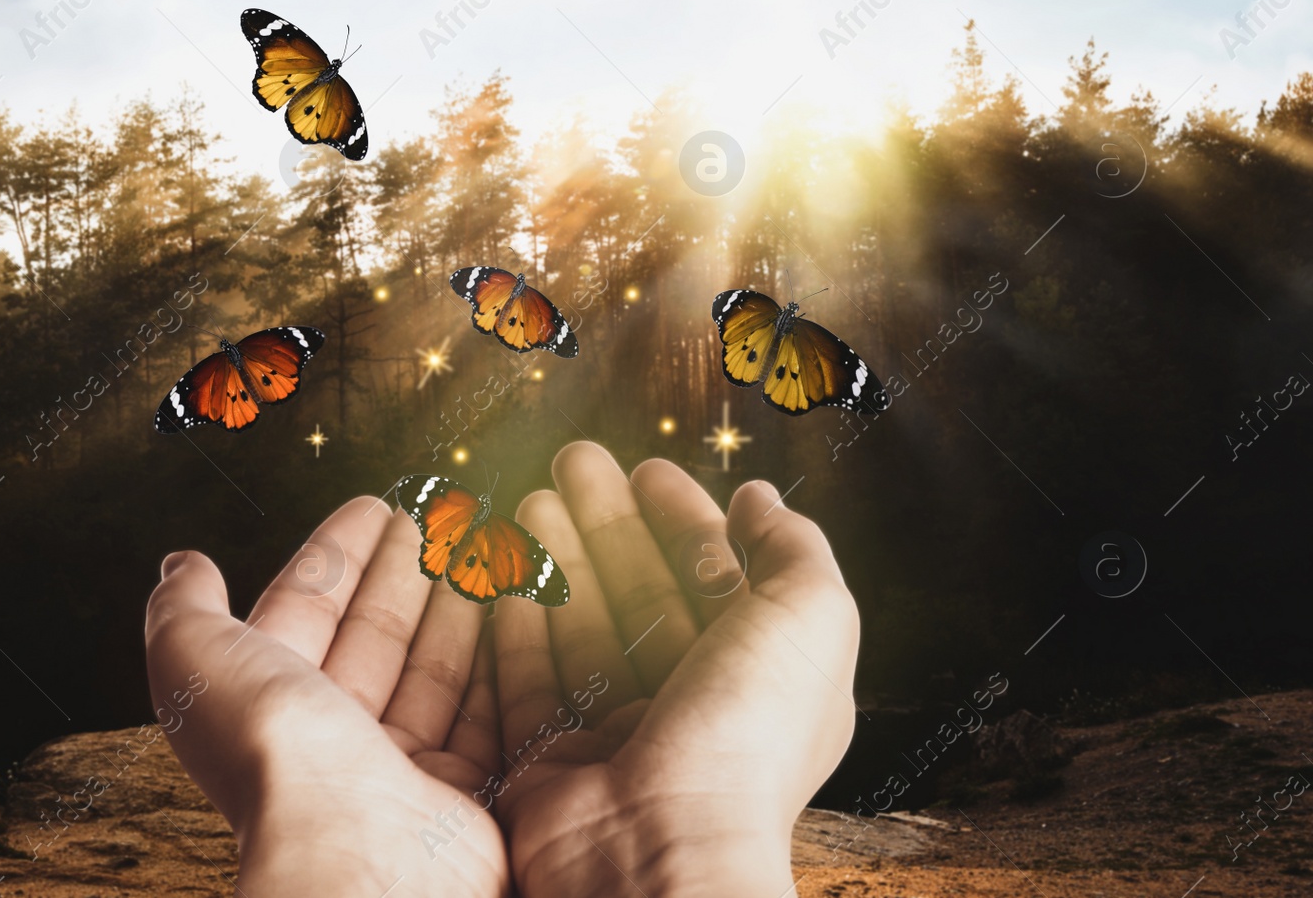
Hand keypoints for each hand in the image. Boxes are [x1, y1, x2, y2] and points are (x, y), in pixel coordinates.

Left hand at [145, 497, 510, 896]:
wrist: (359, 853)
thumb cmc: (277, 755)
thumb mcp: (198, 661)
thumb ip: (184, 610)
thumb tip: (181, 565)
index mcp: (266, 704)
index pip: (307, 608)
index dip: (338, 553)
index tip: (377, 505)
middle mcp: (329, 738)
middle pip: (375, 635)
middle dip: (406, 570)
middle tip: (444, 516)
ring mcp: (397, 767)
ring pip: (432, 670)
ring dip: (457, 606)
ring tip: (484, 549)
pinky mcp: (459, 793)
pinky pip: (481, 713)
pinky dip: (496, 660)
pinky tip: (511, 612)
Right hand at [489, 442, 860, 896]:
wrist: (662, 854)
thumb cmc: (747, 739)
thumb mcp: (810, 621)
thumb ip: (793, 550)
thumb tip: (757, 499)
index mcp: (758, 679)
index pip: (716, 578)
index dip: (683, 517)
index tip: (646, 467)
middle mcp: (690, 709)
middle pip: (641, 594)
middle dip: (608, 522)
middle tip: (571, 459)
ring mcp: (617, 739)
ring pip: (581, 628)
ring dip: (557, 558)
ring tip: (530, 496)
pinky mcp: (551, 765)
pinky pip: (526, 681)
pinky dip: (514, 621)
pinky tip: (502, 568)